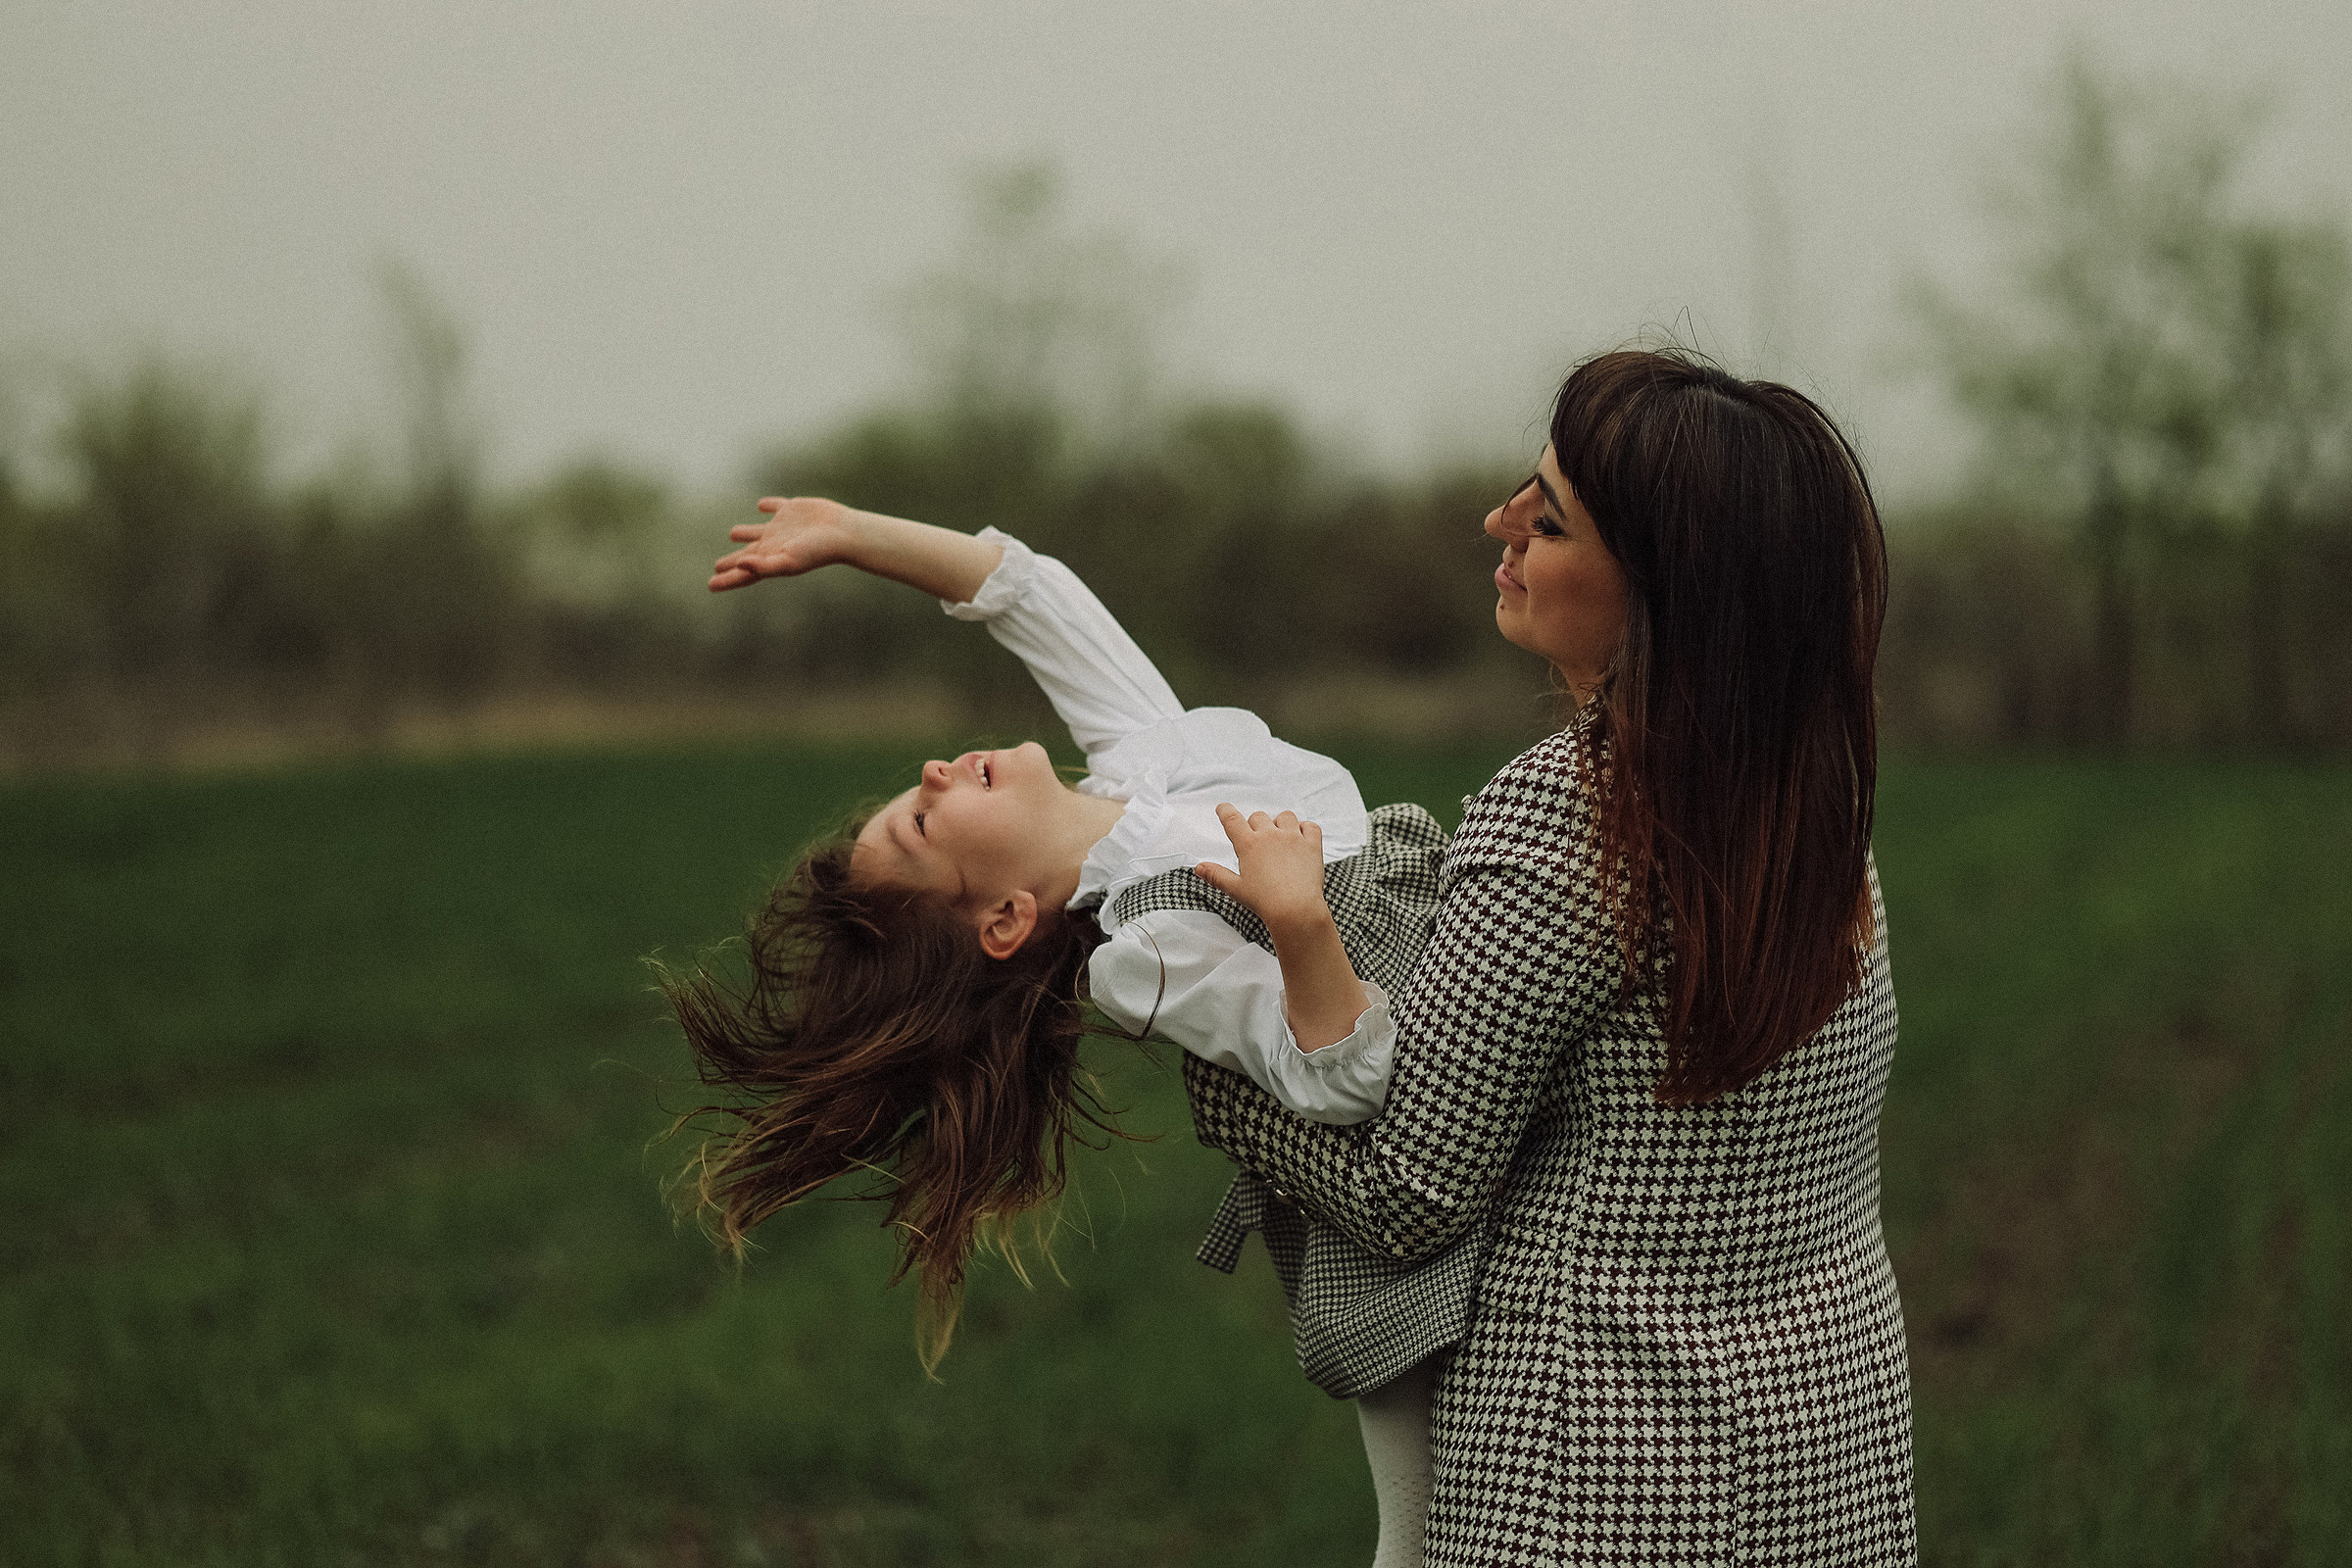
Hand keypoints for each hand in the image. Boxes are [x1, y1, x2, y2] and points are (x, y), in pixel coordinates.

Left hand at [708, 497, 863, 591]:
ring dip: (745, 532)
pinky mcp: (792, 510)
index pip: (742, 572)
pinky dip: (768, 506)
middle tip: (718, 566)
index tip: (710, 585)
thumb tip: (740, 565)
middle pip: (747, 555)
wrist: (843, 533)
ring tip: (734, 534)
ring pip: (757, 530)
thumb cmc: (816, 551)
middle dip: (732, 561)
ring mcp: (782, 527)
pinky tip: (762, 506)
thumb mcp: (788, 561)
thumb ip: (763, 566)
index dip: (726, 579)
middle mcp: (773, 544)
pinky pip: (775, 507)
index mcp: (769, 559)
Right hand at [1195, 805, 1329, 933]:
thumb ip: (1216, 875)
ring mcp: (1293, 838)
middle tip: (1257, 841)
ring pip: (1285, 816)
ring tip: (1280, 837)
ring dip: (1280, 823)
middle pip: (1258, 817)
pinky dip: (1305, 828)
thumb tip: (1199, 868)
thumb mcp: (1236, 889)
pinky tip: (1301, 837)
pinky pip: (1310, 826)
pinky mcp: (1312, 845)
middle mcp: (1270, 836)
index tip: (1223, 808)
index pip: (1232, 819)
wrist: (1296, 909)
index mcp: (1249, 845)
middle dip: (1255, 825)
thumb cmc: (1265, 901)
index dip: (1225, 811)